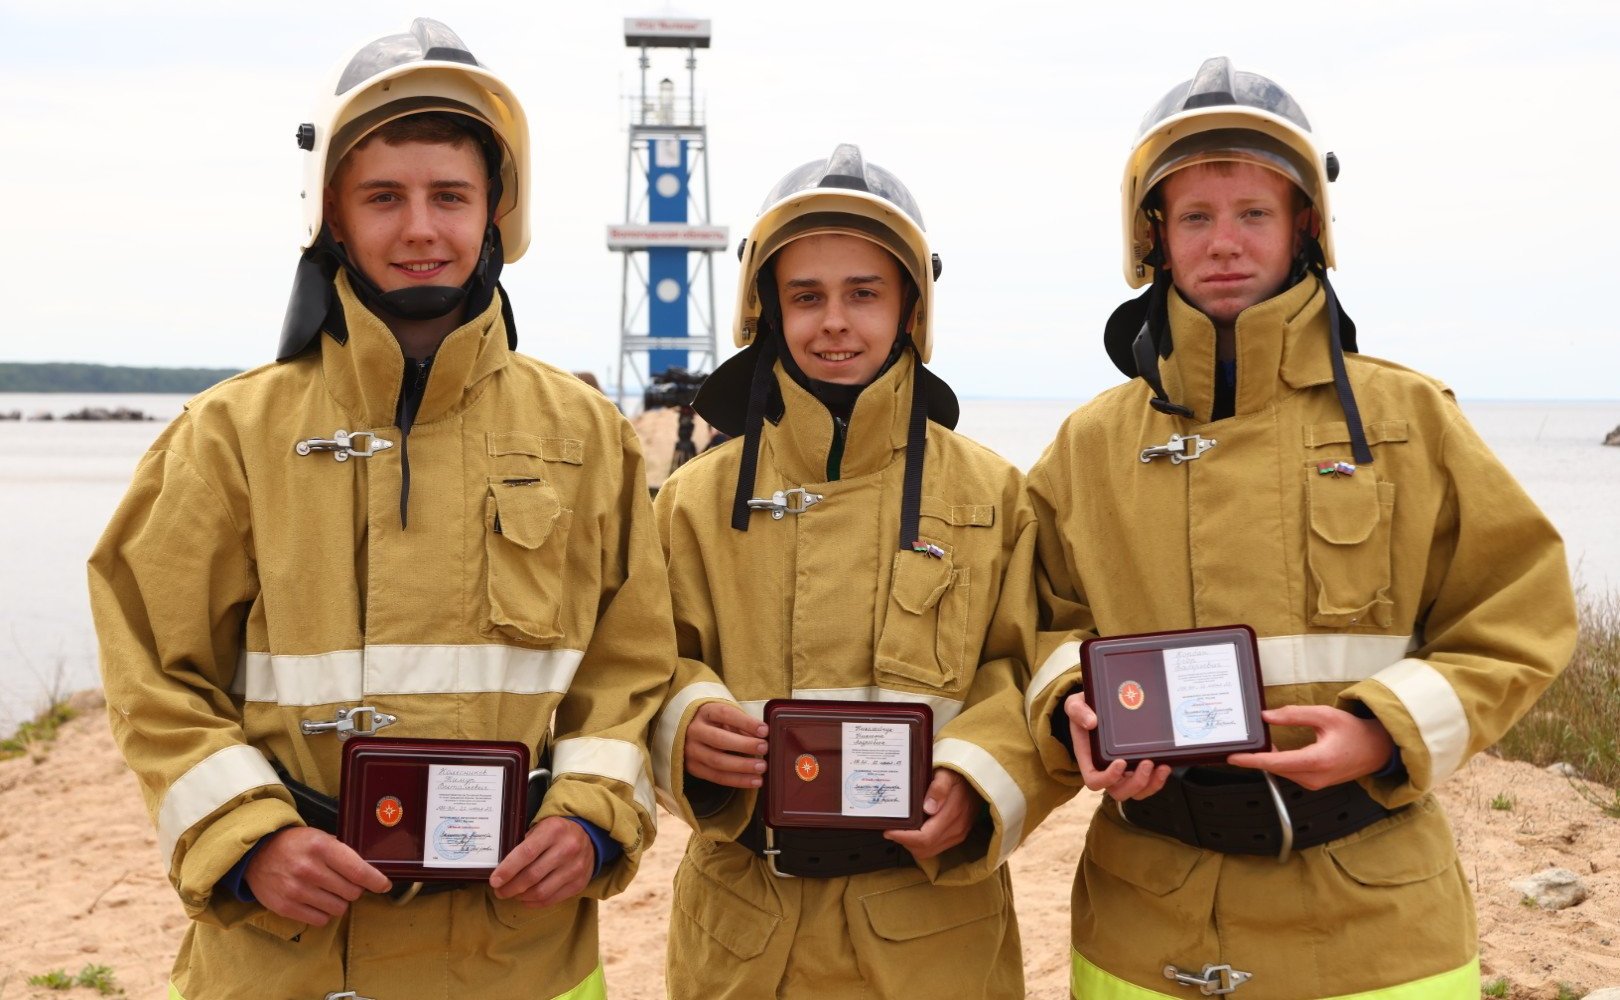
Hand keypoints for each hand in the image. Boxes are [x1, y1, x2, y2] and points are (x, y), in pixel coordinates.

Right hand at [245, 826, 390, 925]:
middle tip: (346, 883)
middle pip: (352, 893)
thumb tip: (371, 870)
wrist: (256, 855)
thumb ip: (343, 852)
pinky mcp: (286, 907)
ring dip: (339, 902)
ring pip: (338, 909)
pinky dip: (324, 914)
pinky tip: (317, 901)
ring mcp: (297, 890)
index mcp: (322, 847)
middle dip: (355, 889)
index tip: (384, 885)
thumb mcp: (320, 837)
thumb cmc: (295, 845)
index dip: (376, 881)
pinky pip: (320, 920)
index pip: (358, 871)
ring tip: (329, 892)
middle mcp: (309, 869)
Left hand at [489, 817, 595, 906]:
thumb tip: (501, 867)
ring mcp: (575, 868)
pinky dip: (534, 903)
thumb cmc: (556, 832)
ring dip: (521, 896)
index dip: (507, 870)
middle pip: (532, 876)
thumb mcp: (541, 827)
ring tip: (512, 894)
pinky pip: (551, 899)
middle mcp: (567, 848)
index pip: (526, 853)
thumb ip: (524, 843)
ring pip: (541, 891)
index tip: (494, 881)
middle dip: (510, 887)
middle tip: (499, 891)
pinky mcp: (579, 883)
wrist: (589, 837)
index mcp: (554, 830)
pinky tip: (525, 899)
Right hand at [684, 701, 768, 787]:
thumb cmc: (716, 722)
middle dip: (744, 745)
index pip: (725, 714)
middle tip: (764, 748)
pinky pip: (716, 777)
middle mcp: (694, 730)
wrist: (688, 732)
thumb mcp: (726, 717)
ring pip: (717, 761)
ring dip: (742, 766)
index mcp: (705, 712)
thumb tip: (763, 738)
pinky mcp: (693, 768)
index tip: (765, 730)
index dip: (746, 722)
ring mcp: (691, 750)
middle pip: (719, 739)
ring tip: (761, 768)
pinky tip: (754, 781)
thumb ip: (742, 725)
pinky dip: (737, 780)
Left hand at [884, 768, 979, 860]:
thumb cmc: (957, 775)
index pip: (925, 838)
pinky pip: (935, 848)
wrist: (976, 779)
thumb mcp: (947, 774)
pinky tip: (914, 831)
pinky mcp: (957, 836)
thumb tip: (928, 808)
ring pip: (928, 851)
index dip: (904, 837)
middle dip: (905, 842)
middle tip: (891, 829)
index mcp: (952, 815)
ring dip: (912, 845)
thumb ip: (939, 788)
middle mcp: (956, 830)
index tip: (889, 830)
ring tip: (901, 830)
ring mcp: (958, 835)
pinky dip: (921, 844)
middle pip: (924, 849)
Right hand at [1065, 692, 1170, 800]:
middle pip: (1118, 791)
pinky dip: (1158, 780)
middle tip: (1147, 763)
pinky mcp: (1135, 767)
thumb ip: (1077, 711)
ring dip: (1150, 784)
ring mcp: (1122, 772)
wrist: (1096, 707)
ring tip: (1162, 767)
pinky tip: (1166, 766)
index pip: (1094, 781)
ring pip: (1136, 791)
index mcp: (1089, 759)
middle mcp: (1105, 770)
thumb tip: (1091, 722)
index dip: (1108, 778)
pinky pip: (1147, 784)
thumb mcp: (1074, 705)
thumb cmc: (1084, 710)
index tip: (1120, 763)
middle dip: (1135, 783)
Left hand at [1227, 705, 1394, 789]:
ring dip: (1266, 759)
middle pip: (1276, 768)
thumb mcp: (1325, 715)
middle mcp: (1315, 777)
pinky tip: (1270, 750)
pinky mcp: (1314, 783)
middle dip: (1255, 757)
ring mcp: (1314, 783)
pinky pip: (1289, 773)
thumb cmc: (1354, 731)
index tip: (1233, 757)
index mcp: (1318, 761)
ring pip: (1281, 771)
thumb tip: (1266, 715)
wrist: (1377, 750)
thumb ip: (1294, 714)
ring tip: (1252, 744)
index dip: (1252, 760)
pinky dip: (1278, 763)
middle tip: (1238, 743)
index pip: (1277, 762)